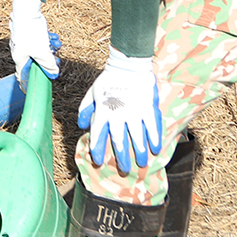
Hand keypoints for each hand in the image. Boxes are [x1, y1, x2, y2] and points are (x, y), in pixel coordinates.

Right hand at [8, 0, 60, 83]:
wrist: (27, 11)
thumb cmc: (30, 32)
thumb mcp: (42, 51)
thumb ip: (49, 65)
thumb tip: (54, 74)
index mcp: (20, 58)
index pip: (22, 76)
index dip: (26, 84)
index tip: (29, 91)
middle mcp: (22, 52)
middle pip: (36, 63)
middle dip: (48, 62)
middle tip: (57, 61)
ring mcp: (26, 43)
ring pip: (41, 52)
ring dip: (50, 49)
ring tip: (56, 44)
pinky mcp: (31, 35)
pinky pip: (41, 42)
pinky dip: (48, 41)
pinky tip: (53, 37)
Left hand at [78, 48, 161, 173]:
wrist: (127, 66)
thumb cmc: (108, 81)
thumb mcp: (92, 93)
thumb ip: (86, 109)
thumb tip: (81, 126)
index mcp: (103, 112)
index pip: (98, 135)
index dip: (97, 149)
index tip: (98, 162)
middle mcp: (118, 115)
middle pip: (119, 140)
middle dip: (121, 157)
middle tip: (124, 170)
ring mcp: (134, 112)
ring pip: (137, 137)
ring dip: (139, 152)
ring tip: (142, 164)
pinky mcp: (147, 108)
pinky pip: (152, 127)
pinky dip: (154, 139)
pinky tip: (156, 149)